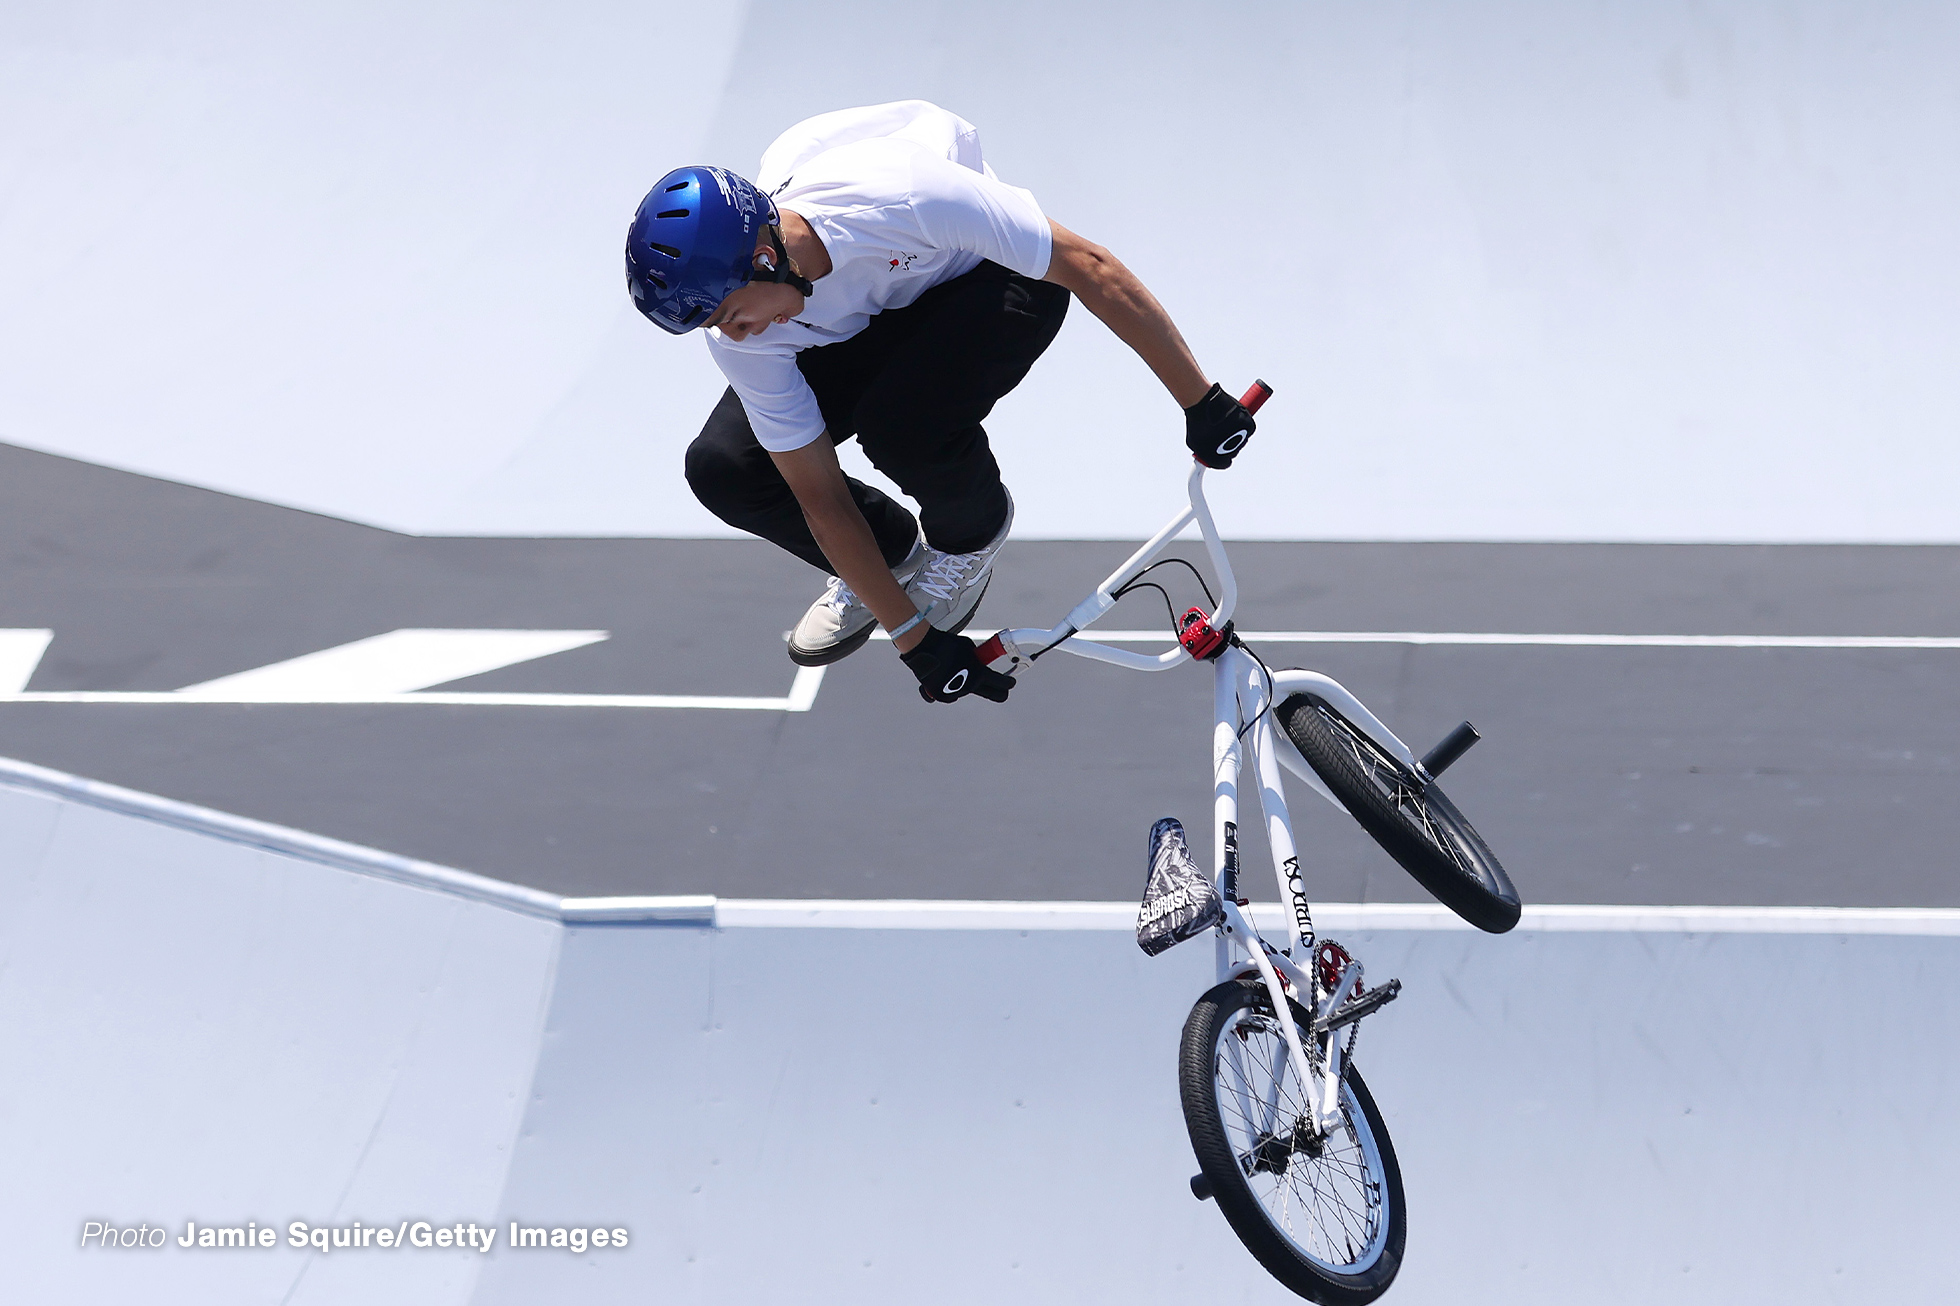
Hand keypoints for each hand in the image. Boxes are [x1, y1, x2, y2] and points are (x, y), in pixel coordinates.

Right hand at [900, 627, 1015, 704]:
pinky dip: (951, 687)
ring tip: (958, 671)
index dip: (1009, 683)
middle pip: (994, 695)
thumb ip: (978, 657)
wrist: (924, 647)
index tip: (1011, 682)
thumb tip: (982, 661)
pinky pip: (952, 694)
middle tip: (1001, 688)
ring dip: (969, 684)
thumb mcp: (969, 647)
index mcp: (979, 674)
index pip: (1002, 683)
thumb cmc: (948, 643)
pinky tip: (945, 677)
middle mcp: (969, 686)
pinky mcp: (941, 696)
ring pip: (969, 691)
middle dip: (1000, 692)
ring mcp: (955, 693)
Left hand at [1184, 383, 1255, 468]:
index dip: (1220, 456)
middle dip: (1227, 444)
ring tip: (1223, 422)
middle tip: (1218, 432)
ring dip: (1235, 433)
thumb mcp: (1194, 442)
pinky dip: (1243, 424)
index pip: (1224, 464)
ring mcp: (1241, 437)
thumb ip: (1202, 453)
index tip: (1217, 449)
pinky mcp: (1247, 424)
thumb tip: (1205, 458)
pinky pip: (1248, 428)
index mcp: (1218, 458)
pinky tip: (1232, 417)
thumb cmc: (1196, 420)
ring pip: (1242, 439)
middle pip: (1234, 451)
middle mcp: (1232, 450)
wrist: (1202, 402)